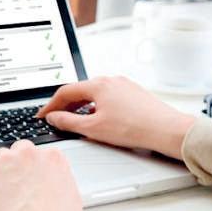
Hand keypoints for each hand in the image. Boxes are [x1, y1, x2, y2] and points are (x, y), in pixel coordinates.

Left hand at [0, 140, 81, 210]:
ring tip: (7, 193)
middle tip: (18, 184)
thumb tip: (51, 181)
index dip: (35, 166)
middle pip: (20, 150)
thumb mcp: (70, 196)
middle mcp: (29, 153)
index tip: (32, 176)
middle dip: (18, 163)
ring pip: (1, 157)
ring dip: (2, 169)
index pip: (40, 152)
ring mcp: (6, 160)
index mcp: (52, 157)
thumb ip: (58, 179)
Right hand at [37, 76, 195, 159]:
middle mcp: (111, 80)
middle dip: (65, 104)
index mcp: (98, 84)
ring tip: (74, 120)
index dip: (51, 105)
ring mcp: (123, 85)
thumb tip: (54, 118)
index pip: (65, 92)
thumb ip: (68, 122)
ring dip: (80, 106)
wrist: (168, 130)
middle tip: (55, 117)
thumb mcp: (93, 128)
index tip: (43, 115)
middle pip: (79, 90)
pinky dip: (96, 106)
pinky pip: (107, 96)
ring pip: (94, 93)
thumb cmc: (135, 128)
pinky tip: (98, 119)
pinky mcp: (133, 93)